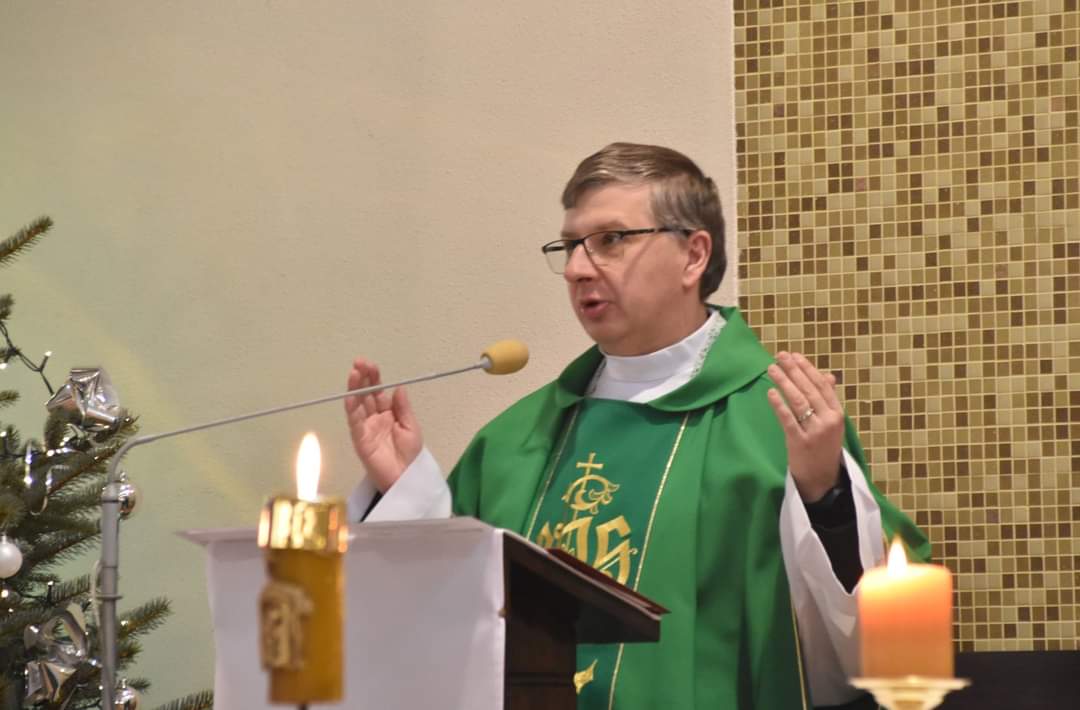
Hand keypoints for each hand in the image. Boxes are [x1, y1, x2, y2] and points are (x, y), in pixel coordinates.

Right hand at [344, 358, 422, 492]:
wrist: (405, 478)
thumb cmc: (410, 455)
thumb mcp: (411, 427)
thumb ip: (403, 408)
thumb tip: (398, 387)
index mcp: (388, 413)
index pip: (378, 391)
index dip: (374, 378)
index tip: (370, 365)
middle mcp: (375, 417)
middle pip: (366, 394)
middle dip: (362, 378)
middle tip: (359, 363)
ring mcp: (366, 427)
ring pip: (358, 405)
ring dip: (355, 389)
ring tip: (353, 374)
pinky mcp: (360, 439)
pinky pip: (355, 422)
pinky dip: (351, 409)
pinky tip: (350, 396)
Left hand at [766, 352, 844, 502]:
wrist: (822, 479)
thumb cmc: (824, 447)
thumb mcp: (832, 423)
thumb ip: (828, 400)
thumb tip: (828, 375)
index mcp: (838, 414)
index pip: (822, 386)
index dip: (808, 369)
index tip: (794, 355)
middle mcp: (829, 421)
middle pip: (809, 390)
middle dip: (793, 371)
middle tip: (779, 356)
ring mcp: (815, 432)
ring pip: (798, 402)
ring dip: (784, 383)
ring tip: (771, 369)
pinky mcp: (800, 442)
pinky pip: (788, 420)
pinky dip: (779, 405)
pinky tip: (771, 392)